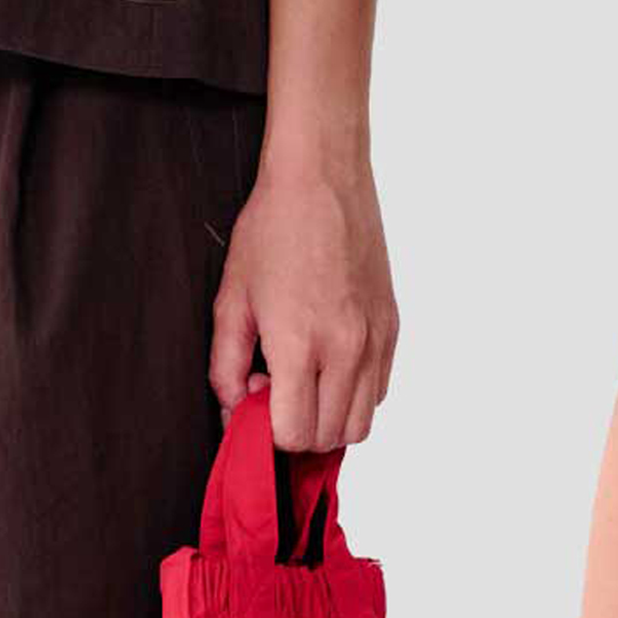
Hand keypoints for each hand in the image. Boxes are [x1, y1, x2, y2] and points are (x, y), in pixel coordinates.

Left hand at [209, 137, 396, 451]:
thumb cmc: (272, 230)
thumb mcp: (232, 300)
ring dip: (328, 419)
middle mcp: (348, 348)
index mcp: (302, 344)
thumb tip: (235, 411)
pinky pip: (379, 390)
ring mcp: (376, 339)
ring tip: (305, 381)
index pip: (294, 436)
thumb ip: (225, 367)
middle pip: (330, 439)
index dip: (266, 431)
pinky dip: (353, 394)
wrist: (322, 178)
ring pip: (361, 424)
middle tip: (276, 390)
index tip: (255, 395)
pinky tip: (329, 362)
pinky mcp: (392, 326)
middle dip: (297, 432)